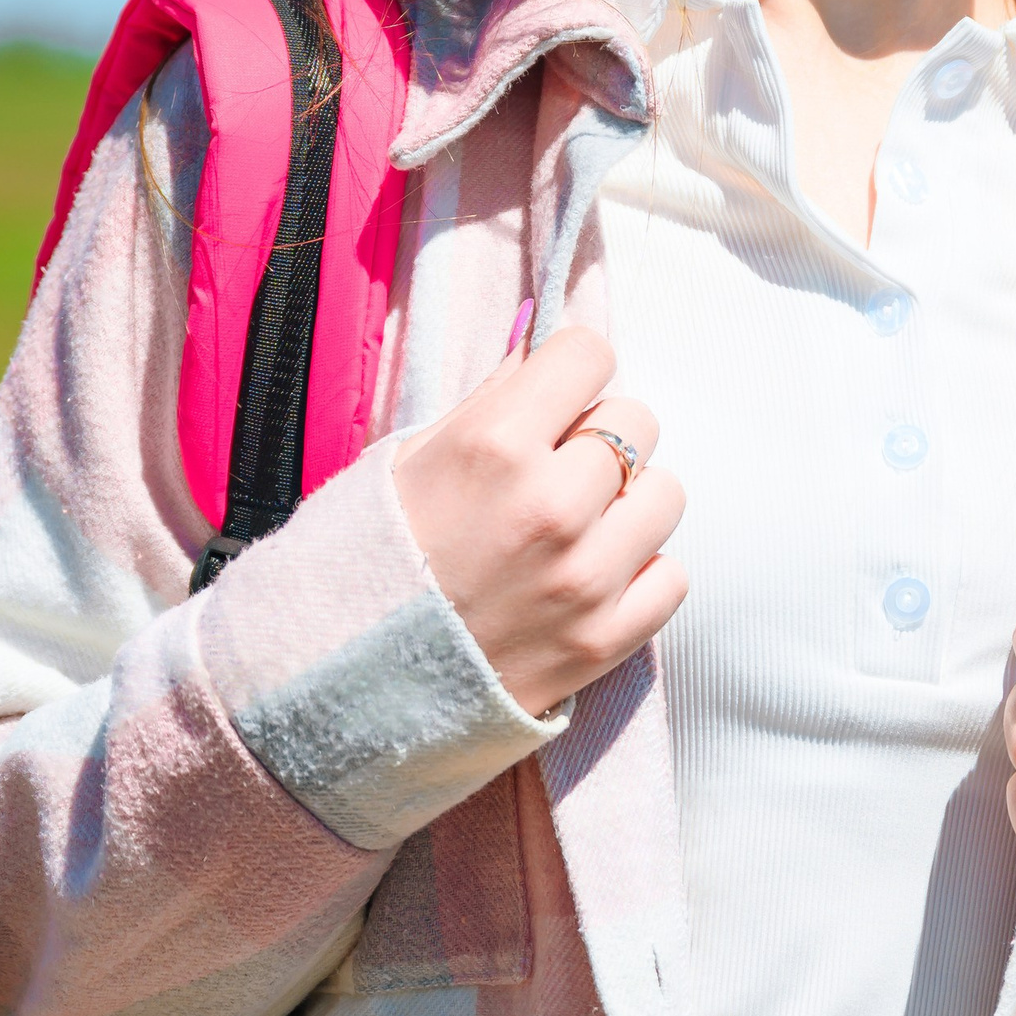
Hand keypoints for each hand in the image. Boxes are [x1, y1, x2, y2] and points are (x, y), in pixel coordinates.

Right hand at [392, 323, 686, 718]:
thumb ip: (491, 396)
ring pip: (666, 494)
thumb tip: (542, 331)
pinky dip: (640, 575)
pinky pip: (671, 577)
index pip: (590, 354)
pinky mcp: (604, 641)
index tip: (554, 399)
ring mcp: (583, 579)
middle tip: (558, 471)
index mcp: (494, 445)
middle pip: (636, 418)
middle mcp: (549, 506)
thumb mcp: (409, 458)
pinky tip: (590, 581)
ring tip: (577, 530)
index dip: (570, 372)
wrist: (344, 684)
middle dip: (600, 436)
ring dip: (628, 504)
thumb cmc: (372, 560)